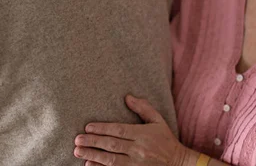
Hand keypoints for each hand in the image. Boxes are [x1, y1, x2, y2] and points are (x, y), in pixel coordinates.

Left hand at [74, 95, 191, 165]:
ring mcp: (137, 164)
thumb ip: (143, 108)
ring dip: (93, 156)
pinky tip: (89, 165)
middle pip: (112, 145)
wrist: (178, 163)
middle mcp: (139, 150)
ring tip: (78, 151)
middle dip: (93, 142)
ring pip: (111, 160)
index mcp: (143, 134)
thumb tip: (127, 97)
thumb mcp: (158, 120)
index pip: (119, 130)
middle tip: (77, 140)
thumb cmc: (166, 140)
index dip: (102, 128)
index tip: (87, 127)